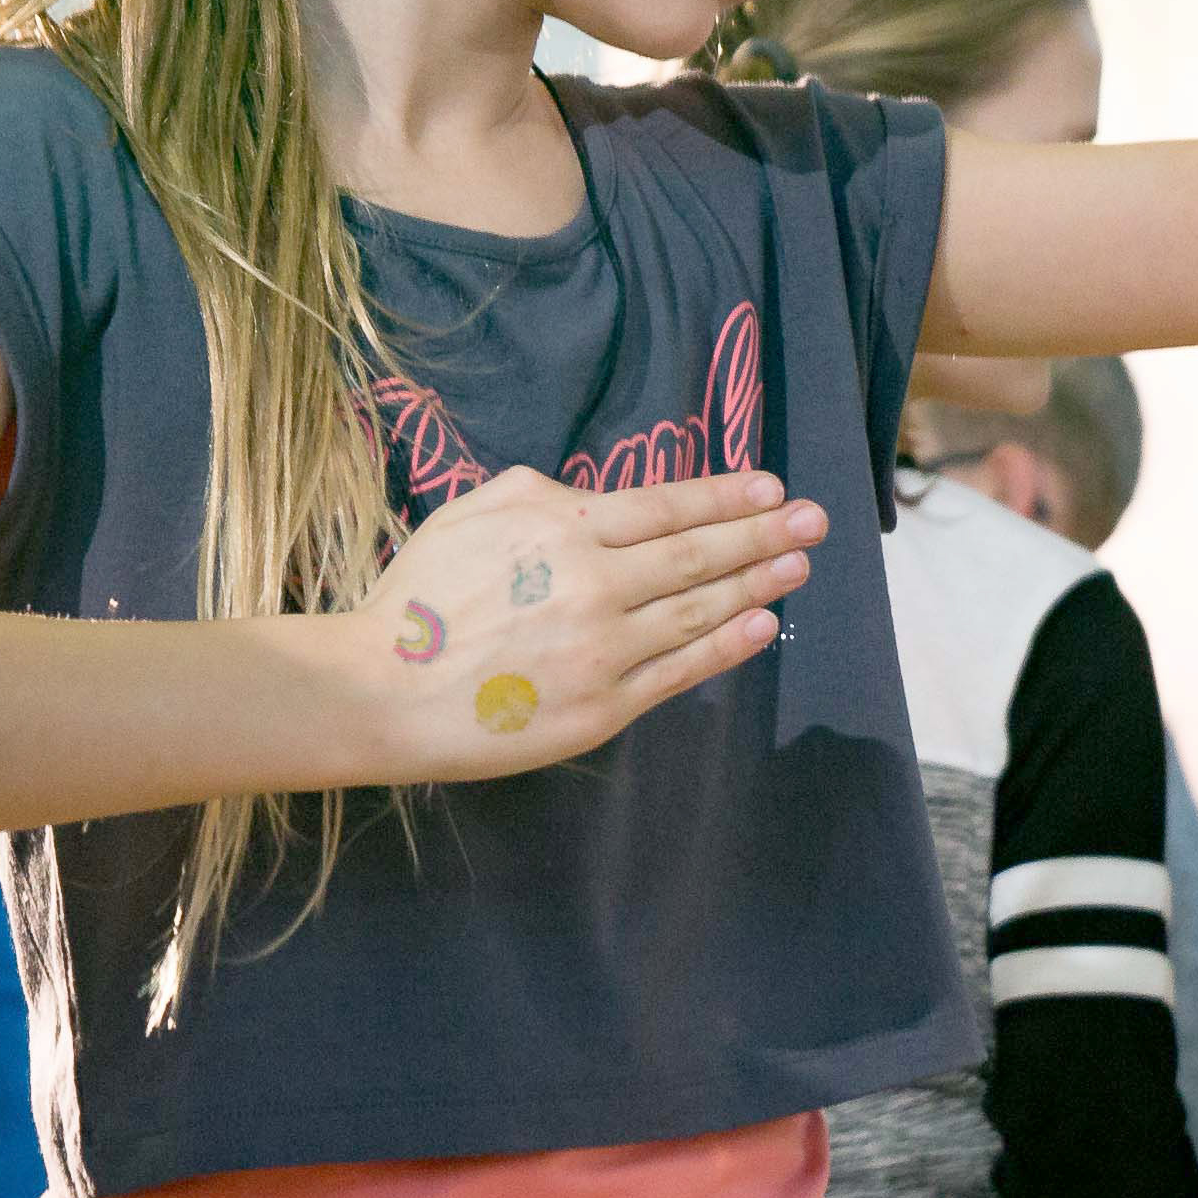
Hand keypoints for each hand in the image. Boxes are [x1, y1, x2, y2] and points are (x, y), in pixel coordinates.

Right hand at [328, 467, 820, 782]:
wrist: (381, 691)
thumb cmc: (418, 599)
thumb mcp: (468, 514)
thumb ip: (539, 494)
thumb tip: (593, 495)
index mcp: (562, 530)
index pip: (665, 506)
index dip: (725, 497)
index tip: (771, 490)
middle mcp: (594, 585)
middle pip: (697, 554)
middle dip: (764, 533)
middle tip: (816, 522)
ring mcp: (603, 650)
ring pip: (698, 610)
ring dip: (757, 583)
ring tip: (799, 567)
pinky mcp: (602, 708)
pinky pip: (679, 671)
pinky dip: (726, 645)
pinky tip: (760, 624)